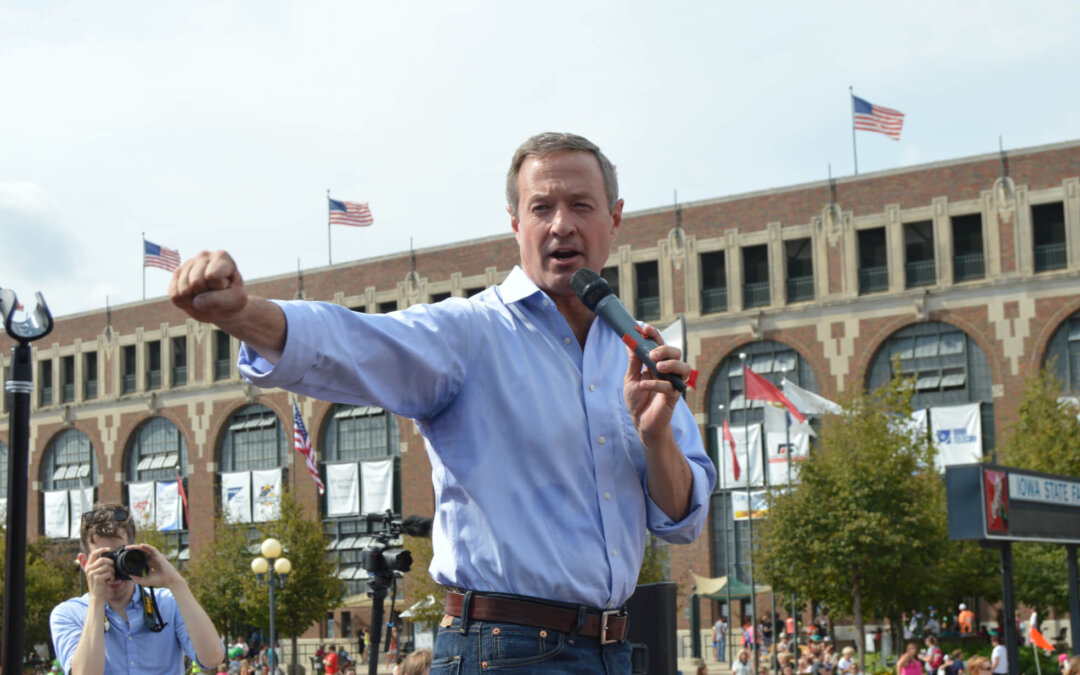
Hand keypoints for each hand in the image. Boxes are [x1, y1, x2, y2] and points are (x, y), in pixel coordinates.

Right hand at [79, 547, 116, 598]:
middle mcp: (89, 569)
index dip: (102, 549)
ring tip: (111, 576)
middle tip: (112, 569)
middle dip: (111, 563)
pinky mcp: (97, 578)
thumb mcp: (97, 573)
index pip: (93, 554)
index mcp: (88, 566)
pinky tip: (110, 580)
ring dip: (112, 571)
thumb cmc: (99, 584)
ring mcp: (92, 573)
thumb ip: (98, 564)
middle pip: (103, 559)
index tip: (110, 549)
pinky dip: (112, 576)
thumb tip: (105, 553)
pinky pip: (108, 572)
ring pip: (107, 566)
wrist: (97, 596)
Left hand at [128, 544, 183, 589]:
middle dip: (133, 549)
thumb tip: (129, 575)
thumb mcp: (145, 581)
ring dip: (138, 547)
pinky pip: (152, 549)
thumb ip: (137, 579)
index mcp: (148, 564)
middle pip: (141, 552)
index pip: (140, 557)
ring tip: (130, 546)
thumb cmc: (159, 581)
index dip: (133, 555)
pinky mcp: (159, 556)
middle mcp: (151, 559)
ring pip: (145, 549)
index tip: (126, 555)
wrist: (169, 581)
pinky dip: (147, 546)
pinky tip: (141, 545)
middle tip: (126, 548)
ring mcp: (155, 557)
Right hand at [169, 250, 248, 324]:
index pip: (212, 276)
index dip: (219, 288)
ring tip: (205, 297)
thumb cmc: (233, 300)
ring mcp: (188, 264)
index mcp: (221, 256)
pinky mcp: (177, 275)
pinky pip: (174, 296)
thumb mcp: (236, 301)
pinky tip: (194, 299)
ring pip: (183, 290)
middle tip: (215, 294)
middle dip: (206, 295)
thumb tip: (196, 301)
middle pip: (196, 283)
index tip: (227, 287)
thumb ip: (220, 300)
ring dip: (195, 301)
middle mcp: (203, 256)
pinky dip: (185, 304)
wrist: (223, 307)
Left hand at [623, 323, 688, 444]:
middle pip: (676, 352)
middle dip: (665, 349)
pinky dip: (657, 384)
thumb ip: (634, 360)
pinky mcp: (673, 396)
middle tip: (652, 354)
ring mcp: (673, 383)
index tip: (643, 328)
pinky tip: (644, 385)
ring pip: (683, 367)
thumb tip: (629, 340)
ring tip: (658, 367)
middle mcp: (668, 371)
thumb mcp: (631, 377)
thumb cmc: (637, 400)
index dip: (653, 335)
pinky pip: (670, 387)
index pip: (659, 344)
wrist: (641, 421)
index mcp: (657, 363)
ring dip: (671, 364)